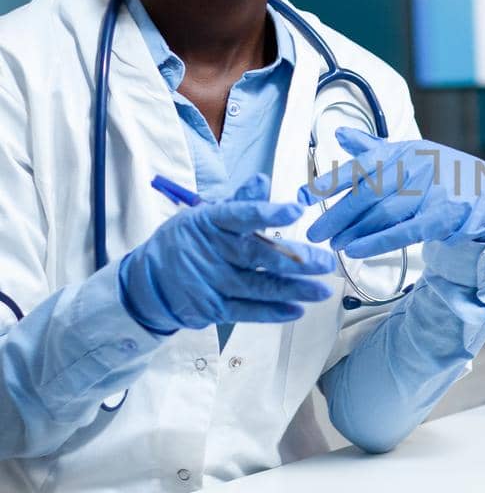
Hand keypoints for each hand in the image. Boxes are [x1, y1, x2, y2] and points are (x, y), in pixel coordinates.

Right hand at [119, 173, 335, 332]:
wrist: (149, 280)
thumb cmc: (189, 241)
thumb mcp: (207, 215)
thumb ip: (240, 202)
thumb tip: (263, 180)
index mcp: (210, 222)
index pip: (241, 215)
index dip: (269, 213)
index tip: (297, 209)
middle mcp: (211, 251)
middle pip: (256, 255)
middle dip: (295, 260)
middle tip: (326, 262)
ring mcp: (211, 282)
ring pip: (257, 287)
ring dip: (293, 290)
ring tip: (322, 290)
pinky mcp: (212, 308)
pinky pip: (246, 311)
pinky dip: (272, 312)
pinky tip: (297, 310)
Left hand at [302, 128, 484, 260]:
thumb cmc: (439, 173)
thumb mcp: (408, 154)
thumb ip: (371, 148)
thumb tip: (338, 134)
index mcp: (401, 152)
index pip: (361, 165)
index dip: (332, 180)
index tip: (306, 194)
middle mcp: (414, 168)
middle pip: (367, 194)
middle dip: (337, 215)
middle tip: (314, 232)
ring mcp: (429, 192)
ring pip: (382, 214)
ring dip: (354, 231)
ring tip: (334, 244)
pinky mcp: (441, 217)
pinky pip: (403, 231)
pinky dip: (376, 242)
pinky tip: (356, 250)